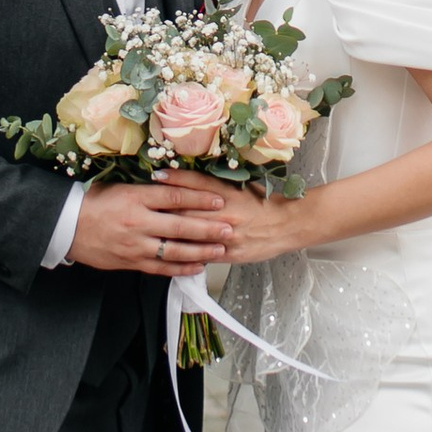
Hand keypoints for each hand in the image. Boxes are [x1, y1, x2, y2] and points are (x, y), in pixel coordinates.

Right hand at [68, 178, 238, 277]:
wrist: (66, 226)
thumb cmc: (94, 201)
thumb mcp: (120, 186)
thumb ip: (147, 189)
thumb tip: (175, 183)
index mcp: (135, 197)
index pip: (174, 197)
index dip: (199, 199)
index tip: (219, 200)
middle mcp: (138, 222)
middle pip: (180, 226)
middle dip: (208, 228)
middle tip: (229, 228)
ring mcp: (135, 245)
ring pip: (174, 251)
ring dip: (200, 251)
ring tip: (219, 250)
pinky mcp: (130, 262)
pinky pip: (160, 267)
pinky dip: (180, 268)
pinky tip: (196, 267)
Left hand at [155, 173, 313, 266]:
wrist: (288, 224)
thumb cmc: (265, 203)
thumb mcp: (242, 188)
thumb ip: (218, 188)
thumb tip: (191, 184)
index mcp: (228, 193)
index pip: (196, 184)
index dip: (175, 179)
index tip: (157, 175)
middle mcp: (224, 213)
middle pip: (187, 209)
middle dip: (164, 206)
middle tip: (143, 203)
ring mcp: (225, 235)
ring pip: (191, 234)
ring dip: (169, 231)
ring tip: (149, 228)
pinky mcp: (229, 254)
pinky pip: (202, 255)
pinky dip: (185, 254)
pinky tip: (169, 253)